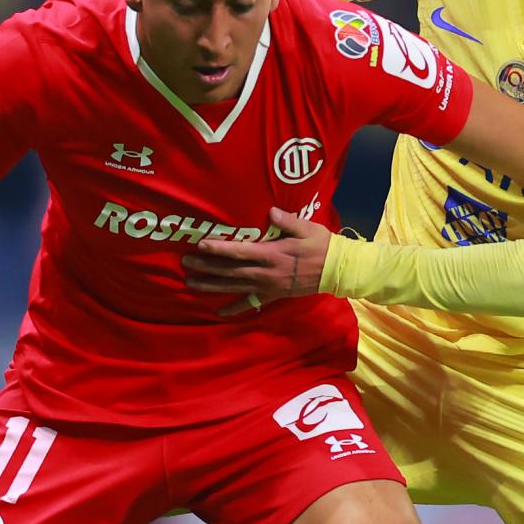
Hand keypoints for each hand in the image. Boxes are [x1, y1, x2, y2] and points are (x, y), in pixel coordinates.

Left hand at [183, 207, 331, 315]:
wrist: (337, 271)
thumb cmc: (322, 245)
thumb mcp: (307, 228)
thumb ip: (287, 221)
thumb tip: (270, 212)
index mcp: (272, 254)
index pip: (239, 251)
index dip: (219, 249)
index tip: (201, 246)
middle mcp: (266, 272)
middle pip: (230, 270)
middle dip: (207, 267)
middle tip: (185, 263)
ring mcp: (269, 286)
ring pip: (234, 286)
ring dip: (212, 285)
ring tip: (191, 283)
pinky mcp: (273, 295)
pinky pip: (251, 303)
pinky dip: (235, 307)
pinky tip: (219, 312)